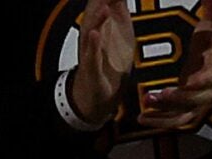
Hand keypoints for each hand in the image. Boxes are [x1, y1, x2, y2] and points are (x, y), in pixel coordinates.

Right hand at [67, 0, 135, 127]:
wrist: (95, 96)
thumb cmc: (107, 65)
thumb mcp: (120, 34)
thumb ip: (120, 13)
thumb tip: (121, 0)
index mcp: (100, 28)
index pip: (102, 6)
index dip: (108, 0)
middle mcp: (92, 39)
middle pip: (94, 17)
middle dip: (99, 5)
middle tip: (105, 0)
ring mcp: (90, 54)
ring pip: (91, 33)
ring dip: (97, 20)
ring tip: (104, 8)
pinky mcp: (92, 70)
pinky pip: (92, 57)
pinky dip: (93, 46)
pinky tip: (95, 35)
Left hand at [140, 0, 211, 130]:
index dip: (202, 80)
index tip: (190, 82)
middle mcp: (208, 87)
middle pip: (194, 98)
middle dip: (175, 99)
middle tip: (155, 96)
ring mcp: (197, 101)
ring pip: (183, 113)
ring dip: (163, 114)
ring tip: (145, 107)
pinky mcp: (187, 109)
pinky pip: (174, 121)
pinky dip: (159, 122)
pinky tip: (143, 118)